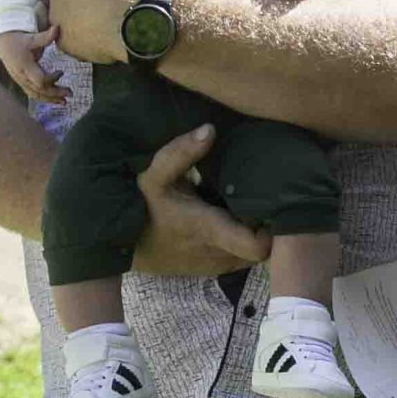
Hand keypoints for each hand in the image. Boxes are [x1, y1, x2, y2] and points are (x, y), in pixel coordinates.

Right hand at [0, 26, 66, 103]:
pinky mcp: (22, 82)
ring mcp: (21, 81)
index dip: (52, 79)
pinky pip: (33, 93)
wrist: (3, 43)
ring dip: (50, 99)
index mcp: (25, 66)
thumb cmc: (18, 40)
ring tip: (64, 102)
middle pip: (39, 91)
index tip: (62, 72)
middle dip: (55, 94)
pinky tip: (54, 99)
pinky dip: (44, 97)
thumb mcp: (31, 37)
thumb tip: (57, 28)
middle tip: (70, 93)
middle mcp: (22, 77)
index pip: (40, 80)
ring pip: (35, 95)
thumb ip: (44, 37)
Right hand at [131, 125, 272, 275]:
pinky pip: (240, 257)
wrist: (122, 247)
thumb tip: (210, 129)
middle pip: (266, 248)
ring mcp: (218, 264)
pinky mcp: (213, 268)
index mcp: (210, 230)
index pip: (258, 247)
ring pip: (254, 253)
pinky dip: (243, 241)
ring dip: (256, 232)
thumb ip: (180, 153)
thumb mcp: (154, 177)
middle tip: (266, 196)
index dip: (274, 230)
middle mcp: (219, 253)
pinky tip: (235, 217)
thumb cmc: (141, 210)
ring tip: (251, 204)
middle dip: (269, 225)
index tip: (274, 204)